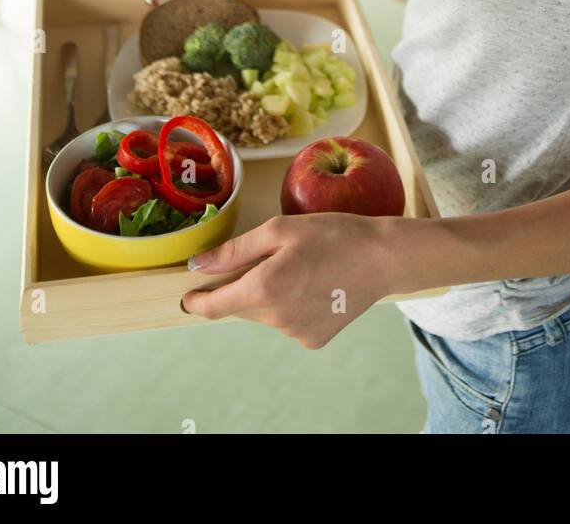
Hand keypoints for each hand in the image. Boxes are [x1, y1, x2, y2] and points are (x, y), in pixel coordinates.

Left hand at [180, 213, 393, 347]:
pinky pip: (287, 323)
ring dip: (269, 295)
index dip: (196, 302)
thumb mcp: (279, 229)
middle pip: (241, 306)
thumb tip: (197, 267)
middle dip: (243, 286)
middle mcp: (276, 318)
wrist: (382, 258)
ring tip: (300, 268)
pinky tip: (313, 286)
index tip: (187, 296)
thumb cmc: (332, 234)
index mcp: (264, 289)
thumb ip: (234, 251)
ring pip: (265, 314)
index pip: (214, 306)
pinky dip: (290, 307)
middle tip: (269, 258)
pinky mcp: (313, 341)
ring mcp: (296, 333)